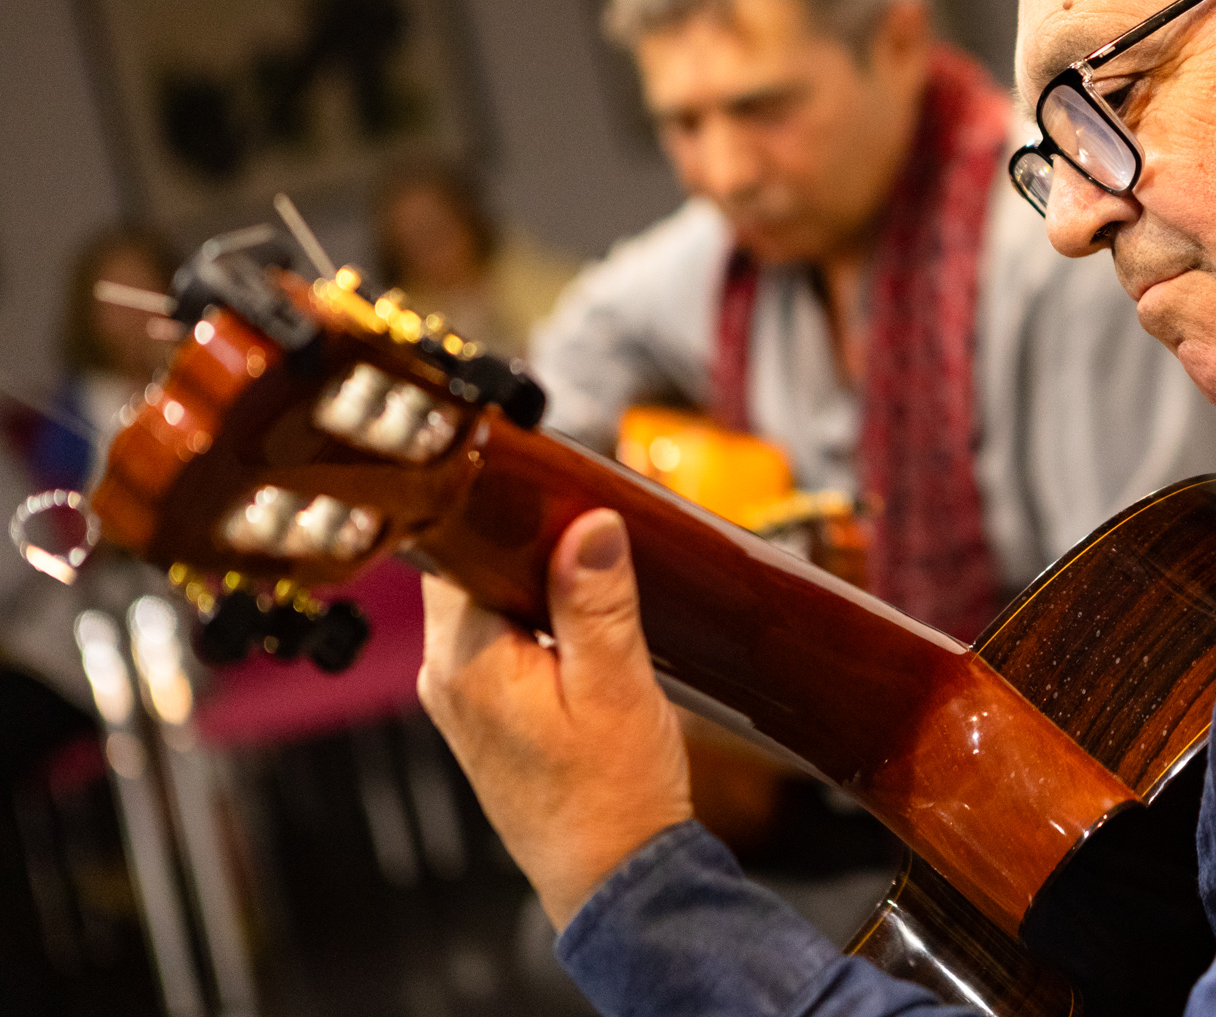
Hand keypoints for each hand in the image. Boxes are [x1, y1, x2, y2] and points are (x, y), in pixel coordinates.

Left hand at [418, 509, 693, 928]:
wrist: (612, 875)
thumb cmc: (612, 795)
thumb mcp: (617, 685)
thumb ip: (597, 601)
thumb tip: (590, 522)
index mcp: (465, 661)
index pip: (462, 547)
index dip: (511, 512)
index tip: (562, 494)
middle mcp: (446, 676)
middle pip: (474, 570)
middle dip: (534, 548)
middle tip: (597, 537)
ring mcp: (460, 697)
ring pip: (490, 602)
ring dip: (539, 585)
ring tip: (600, 586)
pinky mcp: (485, 713)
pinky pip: (501, 639)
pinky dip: (540, 622)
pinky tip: (587, 631)